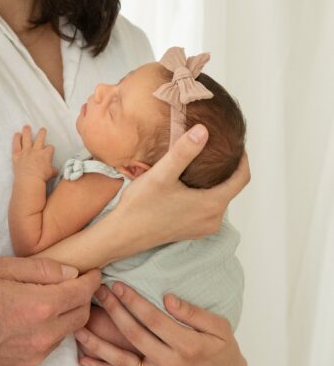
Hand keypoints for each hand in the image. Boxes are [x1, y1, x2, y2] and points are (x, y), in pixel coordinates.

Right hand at [0, 257, 100, 365]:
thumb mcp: (2, 268)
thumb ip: (42, 270)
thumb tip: (70, 273)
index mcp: (39, 306)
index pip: (82, 293)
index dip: (92, 281)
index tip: (93, 273)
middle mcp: (42, 336)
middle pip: (80, 317)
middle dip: (82, 299)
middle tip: (72, 286)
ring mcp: (33, 357)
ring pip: (63, 335)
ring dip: (62, 318)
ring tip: (43, 304)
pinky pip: (44, 349)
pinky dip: (44, 334)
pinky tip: (24, 324)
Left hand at [12, 126, 57, 182]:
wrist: (29, 180)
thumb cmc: (41, 178)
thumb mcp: (51, 174)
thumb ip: (53, 170)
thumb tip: (56, 170)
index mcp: (45, 155)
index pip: (50, 148)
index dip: (50, 148)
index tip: (49, 149)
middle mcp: (36, 150)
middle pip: (40, 138)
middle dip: (42, 133)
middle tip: (42, 129)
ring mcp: (26, 152)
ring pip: (27, 138)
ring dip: (27, 131)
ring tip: (27, 126)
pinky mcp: (17, 155)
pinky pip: (16, 144)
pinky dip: (16, 139)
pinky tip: (17, 134)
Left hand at [75, 283, 246, 365]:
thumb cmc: (223, 350)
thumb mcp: (218, 326)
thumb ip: (192, 313)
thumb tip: (167, 298)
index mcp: (188, 346)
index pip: (154, 320)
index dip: (133, 301)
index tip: (117, 285)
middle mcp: (171, 364)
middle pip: (134, 335)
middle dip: (114, 311)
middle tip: (98, 292)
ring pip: (122, 361)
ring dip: (98, 344)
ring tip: (79, 327)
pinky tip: (84, 359)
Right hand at [111, 126, 249, 245]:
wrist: (123, 235)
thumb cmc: (141, 207)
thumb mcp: (162, 174)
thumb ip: (183, 152)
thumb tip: (203, 131)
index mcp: (211, 205)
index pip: (242, 179)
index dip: (243, 159)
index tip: (236, 144)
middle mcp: (212, 219)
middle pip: (231, 188)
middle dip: (228, 168)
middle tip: (217, 148)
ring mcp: (203, 227)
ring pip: (219, 198)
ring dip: (216, 181)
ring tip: (204, 161)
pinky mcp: (193, 230)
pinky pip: (208, 208)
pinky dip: (206, 193)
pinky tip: (190, 182)